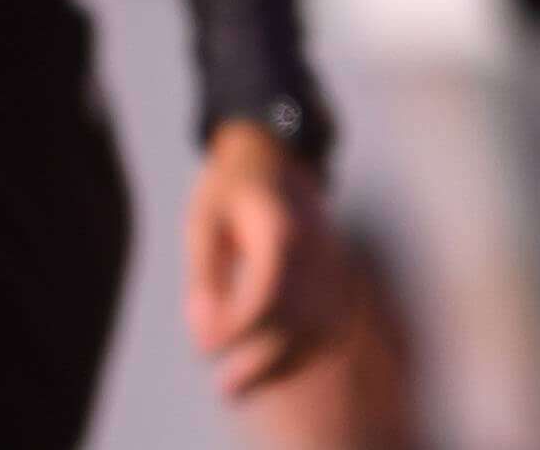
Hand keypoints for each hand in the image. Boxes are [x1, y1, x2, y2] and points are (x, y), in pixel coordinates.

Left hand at [188, 117, 342, 399]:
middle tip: (225, 387)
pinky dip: (302, 354)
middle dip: (260, 363)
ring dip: (282, 365)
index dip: (237, 329)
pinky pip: (327, 326)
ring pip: (317, 330)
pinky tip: (271, 370)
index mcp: (280, 228)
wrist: (273, 152)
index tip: (204, 350)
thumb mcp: (203, 221)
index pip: (266, 293)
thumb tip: (206, 331)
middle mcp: (314, 249)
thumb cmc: (230, 189)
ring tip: (241, 385)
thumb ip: (204, 276)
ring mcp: (331, 264)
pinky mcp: (335, 277)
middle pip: (297, 319)